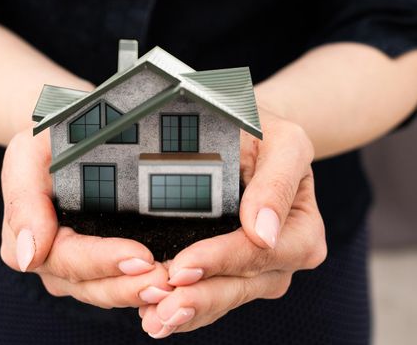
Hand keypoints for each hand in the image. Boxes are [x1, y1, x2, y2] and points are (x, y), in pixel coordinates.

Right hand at [0, 129, 172, 307]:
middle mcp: (50, 262)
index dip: (105, 262)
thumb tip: (29, 257)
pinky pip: (119, 284)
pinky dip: (141, 285)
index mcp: (27, 239)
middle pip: (90, 285)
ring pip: (106, 292)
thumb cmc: (46, 143)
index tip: (141, 258)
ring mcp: (75, 268)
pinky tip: (168, 284)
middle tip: (165, 282)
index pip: (69, 260)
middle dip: (128, 286)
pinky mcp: (99, 265)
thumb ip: (24, 202)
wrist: (62, 139)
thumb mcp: (27, 156)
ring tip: (171, 286)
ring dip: (138, 291)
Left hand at [139, 111, 326, 337]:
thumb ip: (277, 183)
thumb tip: (264, 230)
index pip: (259, 252)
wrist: (253, 138)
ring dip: (188, 312)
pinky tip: (156, 313)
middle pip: (240, 285)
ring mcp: (256, 270)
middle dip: (200, 298)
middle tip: (161, 309)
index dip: (220, 261)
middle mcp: (281, 258)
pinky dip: (185, 308)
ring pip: (223, 298)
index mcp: (301, 231)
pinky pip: (211, 295)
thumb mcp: (283, 143)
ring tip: (153, 319)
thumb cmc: (268, 135)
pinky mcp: (230, 271)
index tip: (183, 267)